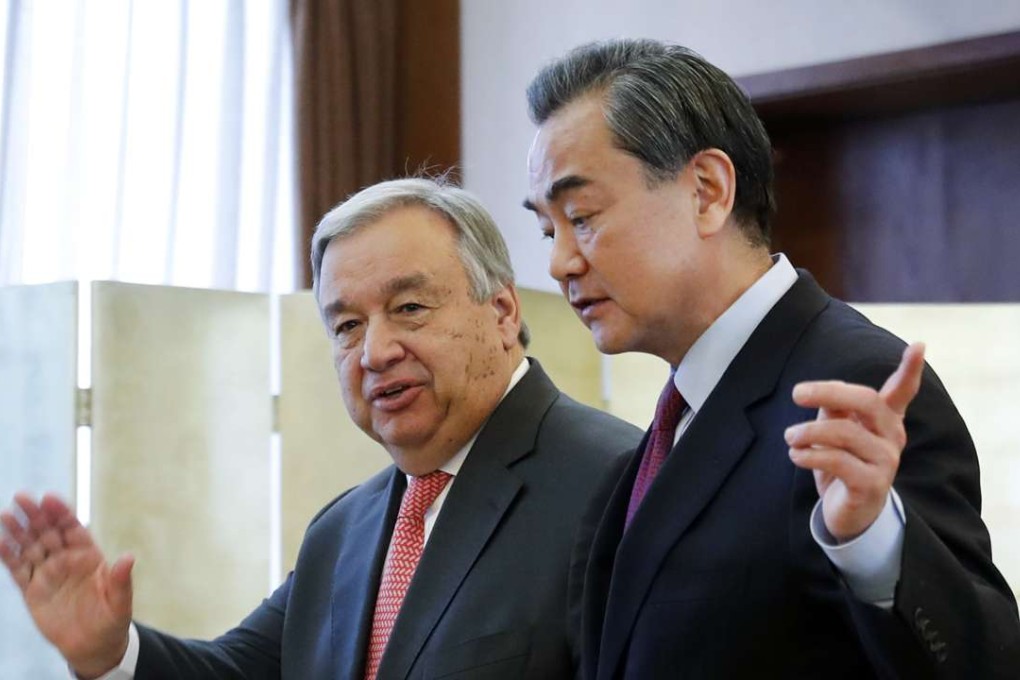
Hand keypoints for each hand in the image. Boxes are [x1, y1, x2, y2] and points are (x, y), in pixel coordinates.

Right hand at [0, 493, 133, 678]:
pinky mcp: (32, 591)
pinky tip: (0, 542)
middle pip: (48, 532)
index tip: (50, 498)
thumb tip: (129, 557)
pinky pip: (19, 571)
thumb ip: (120, 580)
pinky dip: (9, 556)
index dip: (62, 513)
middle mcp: (66, 560)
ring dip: (19, 531)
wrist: (93, 645)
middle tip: (22, 497)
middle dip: (36, 515)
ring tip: (6, 514)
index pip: (73, 528)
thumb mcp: (120, 601)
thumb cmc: (111, 619)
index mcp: (89, 555)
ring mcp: (48, 574)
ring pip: (30, 547)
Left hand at [785, 343, 925, 541]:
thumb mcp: (835, 431)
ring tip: (789, 437)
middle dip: (828, 391)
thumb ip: (834, 409)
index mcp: (884, 419)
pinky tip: (795, 455)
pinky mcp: (871, 484)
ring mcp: (885, 461)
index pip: (902, 391)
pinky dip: (809, 455)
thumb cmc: (841, 463)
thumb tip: (821, 393)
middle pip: (866, 400)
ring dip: (808, 432)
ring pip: (844, 432)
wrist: (848, 513)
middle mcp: (891, 436)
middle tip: (796, 394)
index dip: (910, 369)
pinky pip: (837, 460)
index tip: (919, 345)